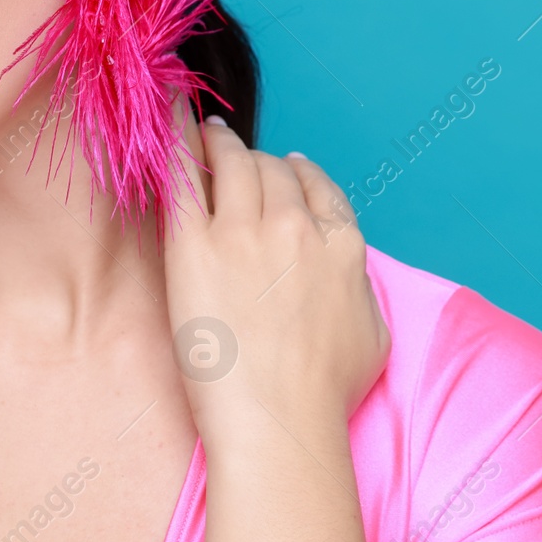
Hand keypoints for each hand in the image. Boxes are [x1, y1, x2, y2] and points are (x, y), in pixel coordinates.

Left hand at [161, 93, 390, 444]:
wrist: (279, 420)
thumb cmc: (324, 395)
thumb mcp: (373, 331)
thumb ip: (358, 285)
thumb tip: (345, 270)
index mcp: (341, 244)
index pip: (317, 186)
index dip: (296, 173)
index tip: (283, 168)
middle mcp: (295, 226)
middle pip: (271, 170)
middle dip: (253, 160)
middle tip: (232, 153)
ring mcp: (241, 231)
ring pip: (232, 163)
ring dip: (219, 143)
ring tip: (204, 134)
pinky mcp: (192, 245)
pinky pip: (184, 177)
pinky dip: (177, 141)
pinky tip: (168, 121)